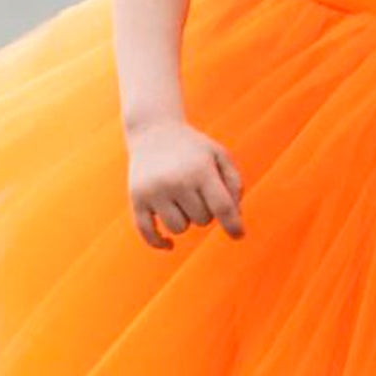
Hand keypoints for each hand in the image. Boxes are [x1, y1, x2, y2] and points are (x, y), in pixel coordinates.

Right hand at [127, 121, 244, 250]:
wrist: (153, 131)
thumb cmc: (193, 147)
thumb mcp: (219, 155)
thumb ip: (234, 183)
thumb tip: (235, 216)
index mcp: (201, 171)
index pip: (222, 207)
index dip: (233, 225)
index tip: (239, 235)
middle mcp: (176, 182)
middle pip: (202, 220)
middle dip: (206, 211)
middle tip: (198, 192)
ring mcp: (154, 192)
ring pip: (179, 228)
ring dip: (185, 220)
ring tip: (182, 200)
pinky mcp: (137, 199)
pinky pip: (148, 232)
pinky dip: (159, 242)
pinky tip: (169, 244)